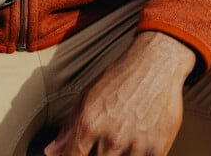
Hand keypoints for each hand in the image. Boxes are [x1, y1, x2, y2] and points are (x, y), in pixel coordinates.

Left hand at [44, 31, 195, 155]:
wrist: (155, 63)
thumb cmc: (120, 77)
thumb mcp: (88, 96)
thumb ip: (69, 127)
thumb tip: (52, 152)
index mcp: (89, 122)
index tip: (76, 154)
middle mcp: (111, 136)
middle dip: (98, 154)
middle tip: (104, 140)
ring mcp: (135, 145)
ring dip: (117, 155)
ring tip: (121, 137)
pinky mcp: (157, 149)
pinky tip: (135, 146)